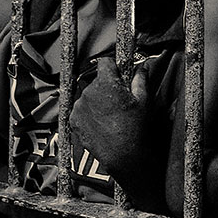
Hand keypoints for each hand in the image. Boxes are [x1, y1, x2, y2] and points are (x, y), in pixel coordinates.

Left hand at [70, 57, 152, 179]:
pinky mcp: (74, 120)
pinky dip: (90, 113)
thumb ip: (140, 79)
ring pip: (89, 96)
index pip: (105, 62)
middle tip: (120, 101)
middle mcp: (88, 92)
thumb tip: (142, 66)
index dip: (114, 67)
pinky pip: (82, 110)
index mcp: (106, 83)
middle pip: (97, 81)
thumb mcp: (143, 100)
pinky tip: (103, 123)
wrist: (123, 155)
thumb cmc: (135, 128)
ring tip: (111, 116)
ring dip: (98, 101)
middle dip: (107, 87)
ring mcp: (79, 107)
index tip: (119, 75)